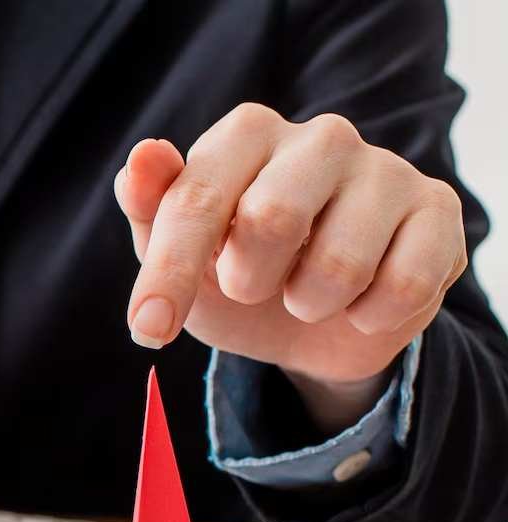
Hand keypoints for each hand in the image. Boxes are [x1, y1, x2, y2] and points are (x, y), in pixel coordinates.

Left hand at [115, 103, 466, 432]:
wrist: (311, 325)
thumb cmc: (235, 270)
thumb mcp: (178, 254)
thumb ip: (150, 209)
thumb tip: (142, 158)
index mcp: (247, 134)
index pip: (198, 198)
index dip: (170, 272)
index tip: (148, 328)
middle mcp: (322, 136)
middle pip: (272, 219)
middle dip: (248, 281)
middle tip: (250, 286)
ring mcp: (387, 170)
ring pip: (339, 267)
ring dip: (309, 306)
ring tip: (306, 293)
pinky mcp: (438, 211)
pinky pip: (400, 288)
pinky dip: (366, 319)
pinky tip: (359, 303)